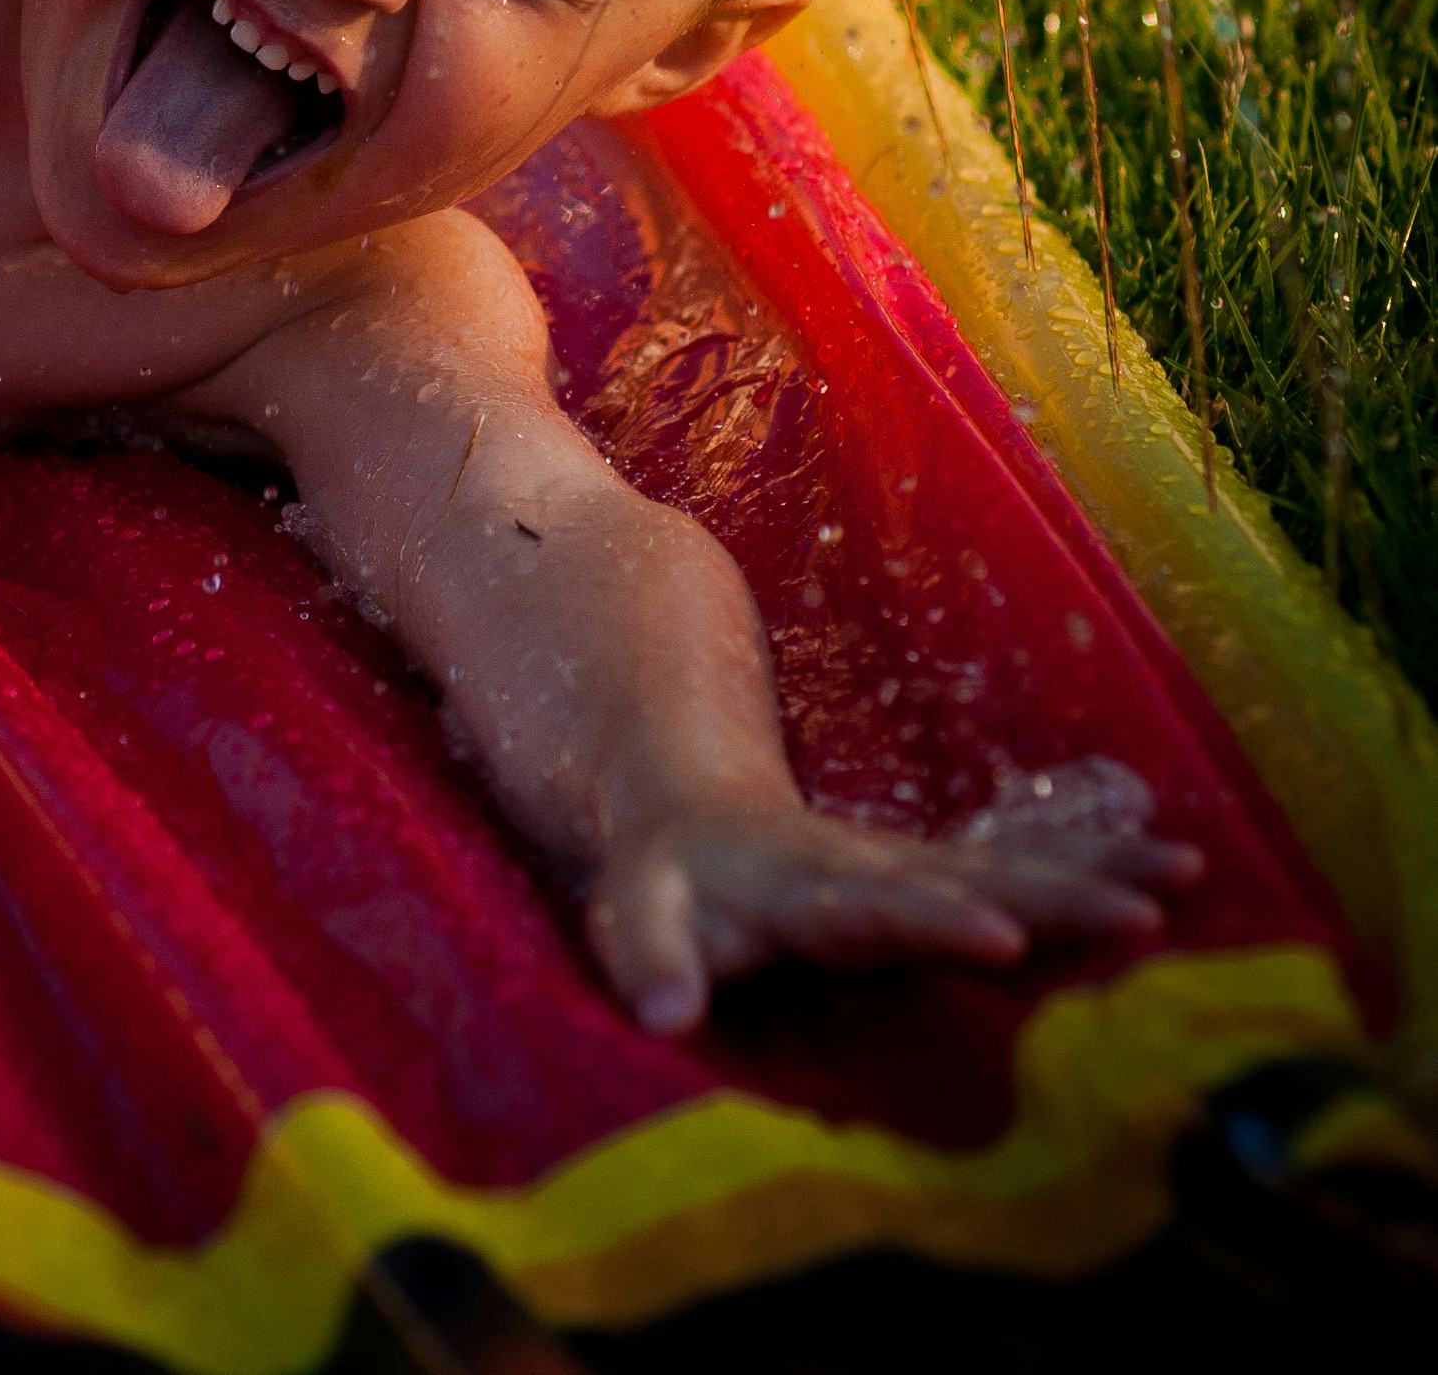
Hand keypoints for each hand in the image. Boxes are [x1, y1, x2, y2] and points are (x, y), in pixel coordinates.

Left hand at [588, 777, 1203, 1036]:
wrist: (695, 806)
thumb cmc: (666, 881)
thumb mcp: (636, 913)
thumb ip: (650, 958)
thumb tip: (662, 1014)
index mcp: (806, 886)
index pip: (876, 907)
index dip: (934, 918)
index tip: (998, 934)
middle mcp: (877, 868)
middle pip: (975, 881)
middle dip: (1059, 897)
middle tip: (1147, 911)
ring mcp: (918, 868)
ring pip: (1019, 867)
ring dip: (1099, 872)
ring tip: (1186, 870)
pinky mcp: (945, 877)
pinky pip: (1030, 867)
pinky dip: (1099, 864)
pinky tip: (1176, 863)